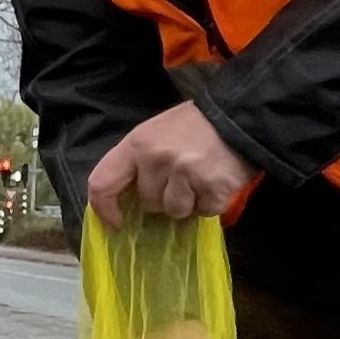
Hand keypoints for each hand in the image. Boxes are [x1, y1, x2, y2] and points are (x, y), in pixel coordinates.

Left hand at [86, 101, 252, 221]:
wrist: (237, 117)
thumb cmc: (193, 127)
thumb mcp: (154, 134)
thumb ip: (136, 162)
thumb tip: (124, 196)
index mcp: (136, 144)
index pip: (102, 183)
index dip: (104, 208)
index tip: (116, 221)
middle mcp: (156, 159)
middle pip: (148, 202)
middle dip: (163, 197)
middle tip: (181, 177)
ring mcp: (184, 174)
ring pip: (175, 211)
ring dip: (188, 202)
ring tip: (199, 178)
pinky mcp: (211, 188)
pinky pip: (203, 212)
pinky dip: (210, 203)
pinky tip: (215, 182)